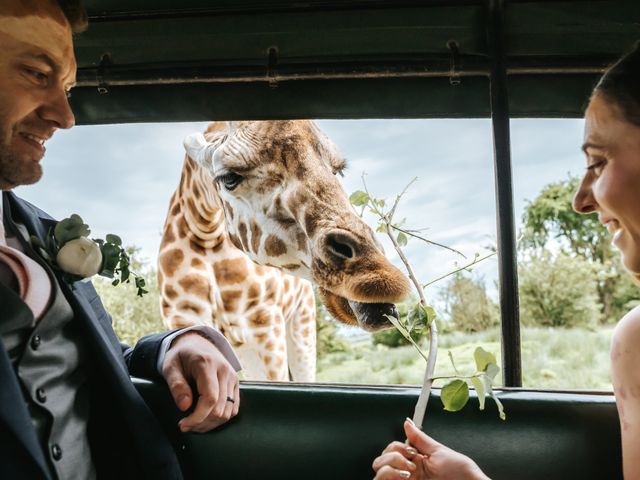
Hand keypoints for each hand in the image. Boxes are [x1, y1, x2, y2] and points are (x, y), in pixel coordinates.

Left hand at [162, 332, 239, 432]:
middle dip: (201, 423)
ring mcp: (233, 377)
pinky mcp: (236, 383)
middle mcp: (224, 370)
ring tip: (195, 424)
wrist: (197, 343)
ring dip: (211, 424)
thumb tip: (185, 406)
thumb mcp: (170, 367)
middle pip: (219, 408)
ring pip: (228, 411)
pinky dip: (221, 418)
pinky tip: (207, 419)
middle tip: (185, 426)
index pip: (210, 398)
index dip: (198, 417)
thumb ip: (176, 385)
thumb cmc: (181, 356)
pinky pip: (233, 408)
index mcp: (207, 364)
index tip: (183, 424)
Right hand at [372, 419, 489, 479]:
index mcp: (415, 462)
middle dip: (392, 456)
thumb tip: (407, 423)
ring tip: (409, 472)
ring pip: (378, 471)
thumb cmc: (461, 474)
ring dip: (390, 466)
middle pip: (380, 460)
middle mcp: (407, 474)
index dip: (396, 448)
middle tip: (411, 462)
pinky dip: (388, 476)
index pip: (391, 451)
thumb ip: (420, 438)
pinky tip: (403, 478)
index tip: (411, 450)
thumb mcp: (439, 452)